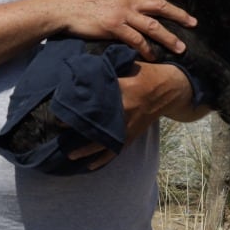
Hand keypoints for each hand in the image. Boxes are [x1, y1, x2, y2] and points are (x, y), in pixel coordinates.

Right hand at [52, 0, 195, 59]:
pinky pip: (136, 39)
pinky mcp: (114, 27)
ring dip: (170, 37)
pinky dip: (147, 48)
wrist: (64, 9)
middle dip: (180, 15)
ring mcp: (122, 14)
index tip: (182, 0)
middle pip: (160, 6)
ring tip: (181, 47)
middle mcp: (128, 0)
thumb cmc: (79, 0)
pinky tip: (153, 56)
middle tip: (194, 24)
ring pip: (153, 25)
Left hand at [68, 62, 195, 168]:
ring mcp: (129, 125)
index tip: (61, 105)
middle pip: (98, 121)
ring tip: (70, 154)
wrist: (170, 88)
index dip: (79, 102)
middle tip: (58, 129)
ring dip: (87, 149)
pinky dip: (104, 159)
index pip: (97, 96)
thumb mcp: (127, 64)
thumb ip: (107, 66)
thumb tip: (81, 67)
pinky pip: (117, 149)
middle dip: (78, 127)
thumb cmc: (145, 72)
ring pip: (105, 141)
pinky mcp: (133, 134)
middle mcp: (125, 109)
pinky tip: (90, 165)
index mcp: (123, 88)